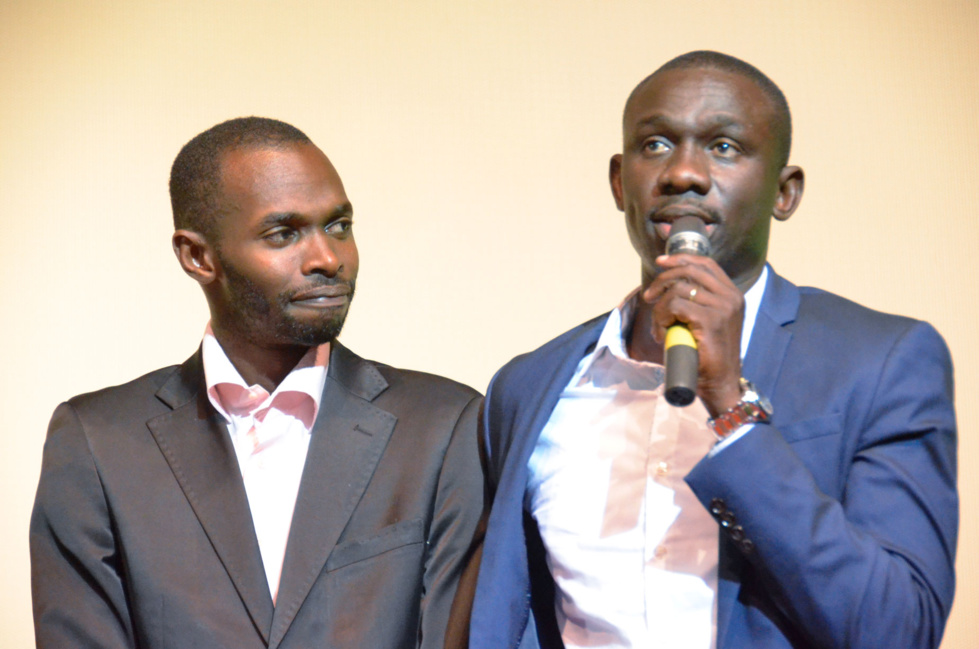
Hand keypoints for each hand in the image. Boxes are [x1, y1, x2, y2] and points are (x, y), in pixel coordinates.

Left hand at [641, 253, 743, 416]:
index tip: (660, 262)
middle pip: (690, 271)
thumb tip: (667, 284)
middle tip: (649, 297)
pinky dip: (661, 319)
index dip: (680, 259)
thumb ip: (696, 301)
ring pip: (678, 290)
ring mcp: (723, 307)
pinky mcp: (711, 320)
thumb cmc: (707, 354)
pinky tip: (662, 335)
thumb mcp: (705, 320)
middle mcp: (731, 297)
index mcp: (732, 294)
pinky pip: (675, 306)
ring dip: (660, 309)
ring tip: (659, 328)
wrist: (719, 382)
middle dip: (663, 280)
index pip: (705, 264)